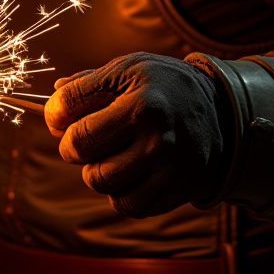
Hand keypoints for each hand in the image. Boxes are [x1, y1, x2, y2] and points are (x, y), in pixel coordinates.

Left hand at [44, 52, 228, 217]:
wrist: (221, 112)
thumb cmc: (165, 86)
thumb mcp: (130, 69)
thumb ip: (88, 83)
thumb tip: (51, 103)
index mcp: (142, 101)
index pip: (71, 115)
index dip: (56, 115)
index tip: (61, 115)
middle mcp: (157, 136)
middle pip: (79, 153)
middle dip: (73, 145)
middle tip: (87, 136)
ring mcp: (169, 168)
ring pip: (100, 183)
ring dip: (96, 170)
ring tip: (112, 153)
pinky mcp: (177, 192)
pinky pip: (126, 205)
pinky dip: (120, 191)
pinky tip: (131, 170)